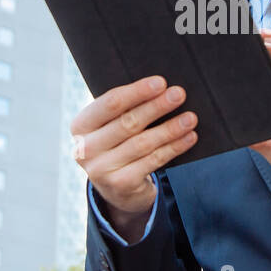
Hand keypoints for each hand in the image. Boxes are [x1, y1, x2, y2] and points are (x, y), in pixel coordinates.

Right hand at [70, 75, 198, 224]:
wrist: (116, 188)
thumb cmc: (117, 144)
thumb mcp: (110, 126)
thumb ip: (124, 109)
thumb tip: (161, 88)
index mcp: (80, 126)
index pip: (110, 104)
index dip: (137, 92)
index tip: (160, 82)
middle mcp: (85, 149)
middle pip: (128, 122)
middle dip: (157, 106)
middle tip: (179, 94)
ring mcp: (101, 170)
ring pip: (143, 143)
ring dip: (170, 128)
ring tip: (190, 118)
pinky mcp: (121, 184)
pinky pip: (153, 161)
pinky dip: (174, 147)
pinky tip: (189, 137)